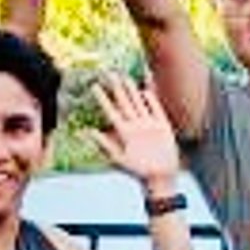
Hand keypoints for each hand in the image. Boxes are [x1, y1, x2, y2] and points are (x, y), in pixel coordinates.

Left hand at [89, 70, 184, 187]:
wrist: (160, 177)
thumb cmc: (138, 171)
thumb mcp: (119, 158)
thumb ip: (105, 144)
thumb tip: (88, 132)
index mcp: (124, 132)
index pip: (111, 111)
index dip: (103, 99)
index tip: (94, 86)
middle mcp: (135, 126)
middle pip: (124, 103)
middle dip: (117, 88)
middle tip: (109, 72)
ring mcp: (148, 124)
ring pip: (138, 103)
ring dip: (132, 90)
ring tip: (125, 77)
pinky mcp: (162, 126)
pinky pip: (155, 109)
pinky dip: (151, 100)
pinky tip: (145, 90)